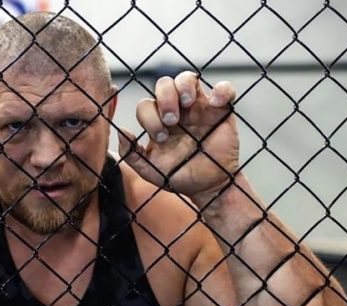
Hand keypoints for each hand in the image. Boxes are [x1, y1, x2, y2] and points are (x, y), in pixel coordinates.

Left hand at [118, 72, 238, 197]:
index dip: (149, 117)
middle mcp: (176, 110)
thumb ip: (131, 154)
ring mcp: (199, 107)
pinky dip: (221, 90)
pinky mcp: (221, 110)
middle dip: (165, 99)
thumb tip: (121, 132)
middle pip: (163, 84)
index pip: (146, 105)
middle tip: (172, 120)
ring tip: (188, 103)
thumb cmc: (179, 176)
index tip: (161, 137)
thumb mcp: (151, 170)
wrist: (209, 187)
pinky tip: (215, 103)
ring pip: (187, 78)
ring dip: (184, 86)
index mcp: (158, 121)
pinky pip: (224, 88)